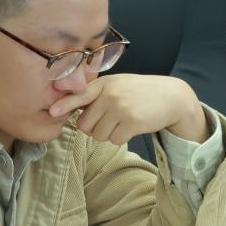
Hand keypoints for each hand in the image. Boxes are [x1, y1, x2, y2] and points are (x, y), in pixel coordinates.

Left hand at [49, 73, 207, 145]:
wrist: (172, 97)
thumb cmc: (141, 93)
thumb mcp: (118, 86)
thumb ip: (97, 94)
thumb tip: (71, 109)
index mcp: (104, 84)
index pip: (79, 95)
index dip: (64, 105)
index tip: (52, 112)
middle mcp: (110, 94)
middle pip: (85, 124)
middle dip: (95, 127)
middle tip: (111, 120)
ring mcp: (121, 108)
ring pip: (99, 135)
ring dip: (109, 134)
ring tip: (124, 122)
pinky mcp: (131, 122)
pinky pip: (114, 140)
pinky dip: (122, 138)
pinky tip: (133, 127)